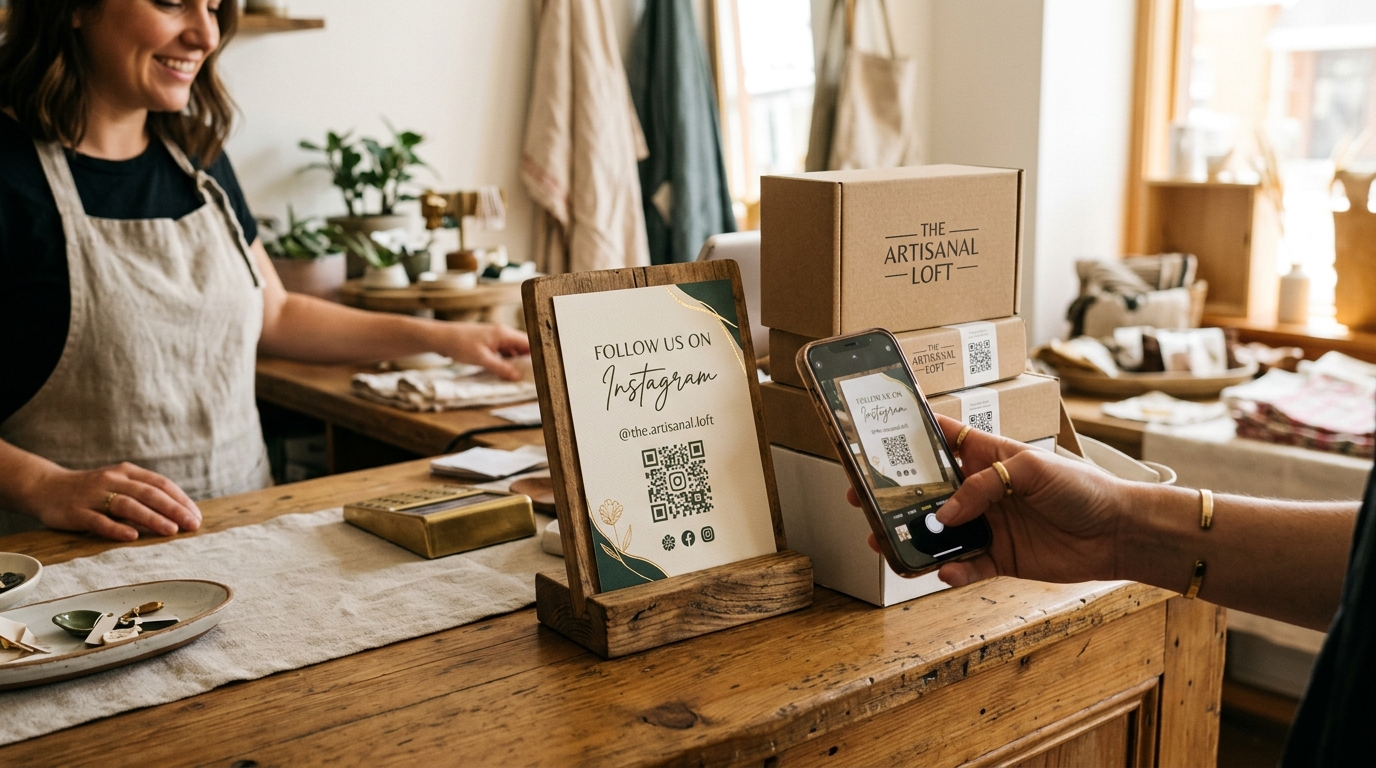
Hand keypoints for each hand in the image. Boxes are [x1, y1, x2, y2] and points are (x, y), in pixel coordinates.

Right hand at [22, 462, 201, 540]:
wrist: (46, 487)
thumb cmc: (92, 489)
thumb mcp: (119, 482)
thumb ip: (144, 492)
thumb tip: (179, 511)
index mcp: (127, 472)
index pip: (160, 484)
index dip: (180, 499)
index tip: (196, 516)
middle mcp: (113, 480)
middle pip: (148, 494)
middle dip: (173, 509)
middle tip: (192, 525)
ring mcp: (94, 496)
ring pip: (127, 506)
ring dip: (151, 518)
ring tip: (170, 530)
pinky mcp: (77, 512)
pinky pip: (99, 521)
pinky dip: (116, 528)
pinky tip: (132, 537)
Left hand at [434, 322, 530, 380]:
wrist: (440, 338)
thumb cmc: (460, 344)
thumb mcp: (482, 359)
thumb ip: (501, 368)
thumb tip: (517, 376)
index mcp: (504, 334)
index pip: (529, 343)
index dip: (538, 355)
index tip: (545, 367)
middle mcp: (502, 334)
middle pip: (523, 347)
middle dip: (529, 360)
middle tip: (535, 375)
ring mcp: (495, 338)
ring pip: (512, 351)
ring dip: (517, 362)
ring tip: (523, 376)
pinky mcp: (488, 343)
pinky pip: (503, 353)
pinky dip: (506, 361)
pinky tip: (506, 371)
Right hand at [846, 415, 1129, 588]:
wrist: (1119, 531)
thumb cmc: (1083, 486)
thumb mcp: (1031, 469)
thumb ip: (982, 486)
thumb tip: (944, 514)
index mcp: (988, 456)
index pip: (941, 439)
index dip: (909, 436)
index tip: (873, 436)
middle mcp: (983, 490)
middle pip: (928, 491)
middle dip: (894, 496)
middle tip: (862, 499)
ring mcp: (989, 525)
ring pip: (940, 533)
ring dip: (915, 538)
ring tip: (886, 541)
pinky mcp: (1001, 558)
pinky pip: (966, 567)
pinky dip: (952, 572)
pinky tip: (943, 573)